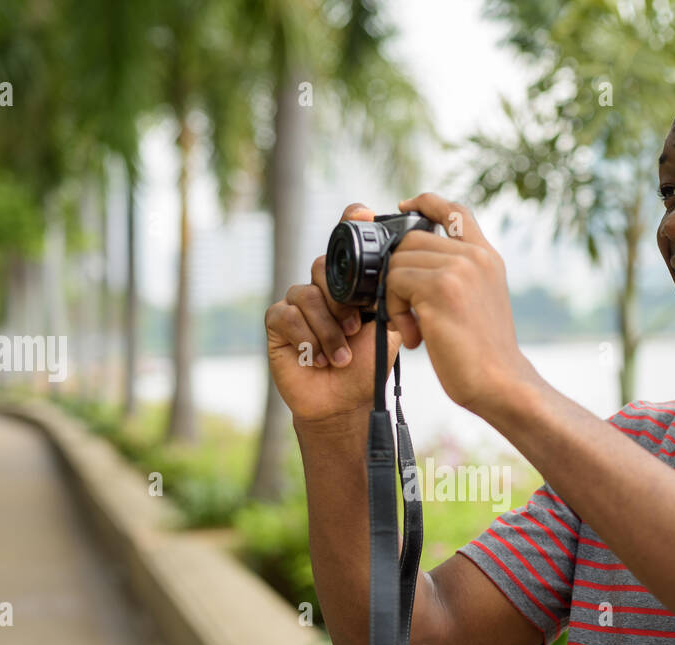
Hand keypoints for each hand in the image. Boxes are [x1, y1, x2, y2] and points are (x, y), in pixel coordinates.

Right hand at [264, 202, 403, 426]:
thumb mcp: (387, 330)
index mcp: (349, 284)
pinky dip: (306, 337)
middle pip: (322, 267)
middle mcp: (321, 287)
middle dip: (341, 301)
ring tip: (342, 356)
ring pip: (306, 294)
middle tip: (355, 329)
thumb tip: (397, 270)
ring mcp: (297, 303)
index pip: (345, 245)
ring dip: (327, 329)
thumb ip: (389, 299)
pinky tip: (317, 358)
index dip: (350, 222)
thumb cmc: (367, 367)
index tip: (363, 213)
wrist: (345, 403)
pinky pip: (287, 315)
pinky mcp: (277, 322)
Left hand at [385, 193, 537, 417]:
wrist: (500, 382)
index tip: (403, 205)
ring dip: (393, 299)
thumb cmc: (483, 353)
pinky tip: (414, 337)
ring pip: (398, 262)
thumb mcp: (478, 302)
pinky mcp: (440, 288)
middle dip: (398, 275)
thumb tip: (410, 261)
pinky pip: (393, 283)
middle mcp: (474, 256)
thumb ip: (456, 275)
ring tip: (413, 329)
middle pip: (411, 240)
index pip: (454, 209)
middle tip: (407, 314)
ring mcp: (459, 269)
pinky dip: (393, 311)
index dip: (425, 201)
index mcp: (486, 257)